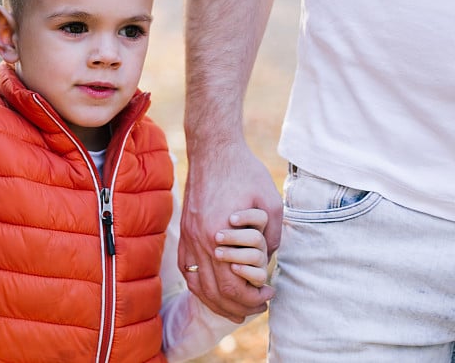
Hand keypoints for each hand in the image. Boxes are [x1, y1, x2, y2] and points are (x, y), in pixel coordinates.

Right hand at [179, 141, 281, 322]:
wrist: (214, 150)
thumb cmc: (244, 173)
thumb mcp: (271, 203)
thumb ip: (273, 237)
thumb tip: (269, 260)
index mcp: (219, 236)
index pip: (233, 286)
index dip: (253, 298)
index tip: (269, 294)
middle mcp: (199, 241)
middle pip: (215, 292)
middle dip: (238, 307)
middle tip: (258, 307)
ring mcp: (188, 237)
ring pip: (197, 285)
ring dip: (217, 302)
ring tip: (236, 308)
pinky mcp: (185, 231)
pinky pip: (186, 268)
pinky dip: (199, 286)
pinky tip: (212, 290)